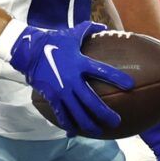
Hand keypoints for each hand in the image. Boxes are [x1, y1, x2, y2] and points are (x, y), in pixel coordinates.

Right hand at [5, 20, 133, 136]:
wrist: (28, 51)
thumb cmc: (53, 41)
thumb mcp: (71, 34)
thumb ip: (89, 29)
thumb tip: (104, 27)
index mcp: (80, 62)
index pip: (102, 71)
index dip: (117, 78)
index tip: (130, 86)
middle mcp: (72, 79)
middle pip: (92, 101)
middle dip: (105, 114)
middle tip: (116, 122)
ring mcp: (61, 90)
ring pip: (77, 113)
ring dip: (89, 124)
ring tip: (99, 132)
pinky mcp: (52, 97)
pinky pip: (61, 114)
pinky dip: (68, 125)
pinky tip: (74, 133)